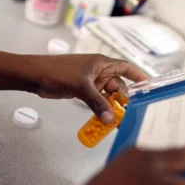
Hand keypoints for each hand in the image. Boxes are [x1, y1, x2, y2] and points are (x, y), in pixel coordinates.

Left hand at [31, 54, 147, 122]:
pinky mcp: (83, 91)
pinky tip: (104, 119)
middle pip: (117, 85)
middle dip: (123, 99)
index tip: (148, 86)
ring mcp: (91, 82)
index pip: (125, 67)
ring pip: (107, 95)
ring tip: (118, 121)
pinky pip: (97, 100)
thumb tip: (111, 119)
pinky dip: (101, 108)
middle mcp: (99, 72)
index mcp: (102, 63)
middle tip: (129, 114)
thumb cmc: (59, 73)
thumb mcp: (82, 87)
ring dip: (111, 106)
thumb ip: (97, 103)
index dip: (137, 75)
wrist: (36, 76)